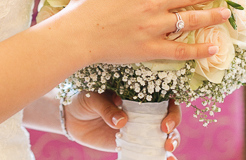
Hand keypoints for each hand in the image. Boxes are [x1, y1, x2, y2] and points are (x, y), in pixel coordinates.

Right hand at [62, 0, 231, 64]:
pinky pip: (180, 50)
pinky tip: (213, 48)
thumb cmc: (88, 3)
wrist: (77, 34)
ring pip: (190, 20)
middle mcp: (152, 3)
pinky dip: (198, 50)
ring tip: (225, 14)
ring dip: (211, 17)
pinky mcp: (151, 48)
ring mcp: (154, 27)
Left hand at [64, 91, 181, 155]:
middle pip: (169, 116)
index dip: (171, 108)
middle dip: (173, 127)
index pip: (164, 96)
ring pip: (164, 134)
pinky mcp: (132, 142)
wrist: (72, 118)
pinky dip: (160, 157)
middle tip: (166, 137)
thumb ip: (106, 108)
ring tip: (168, 151)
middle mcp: (143, 109)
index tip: (165, 122)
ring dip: (171, 142)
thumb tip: (121, 121)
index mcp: (137, 92)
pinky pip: (149, 149)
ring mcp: (139, 127)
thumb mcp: (92, 98)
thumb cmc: (84, 99)